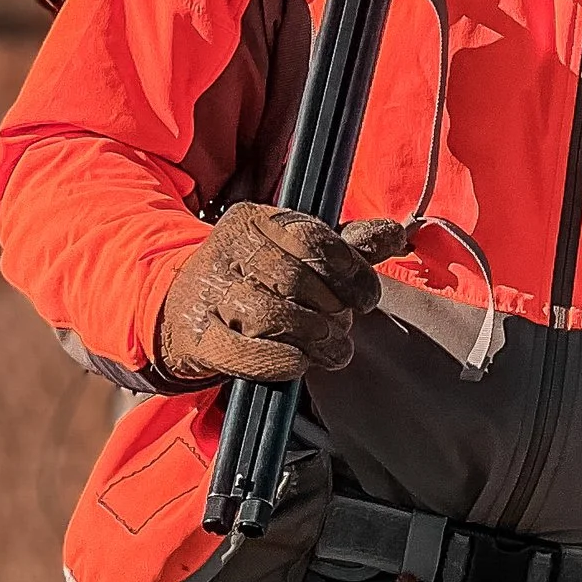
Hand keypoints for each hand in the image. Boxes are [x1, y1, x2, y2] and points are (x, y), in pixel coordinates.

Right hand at [151, 203, 402, 386]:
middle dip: (331, 308)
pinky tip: (300, 362)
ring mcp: (208, 294)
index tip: (365, 296)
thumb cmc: (256, 281)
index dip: (348, 270)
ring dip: (313, 336)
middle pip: (294, 278)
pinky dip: (282, 361)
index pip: (310, 238)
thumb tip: (394, 236)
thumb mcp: (299, 255)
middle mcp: (226, 250)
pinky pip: (245, 353)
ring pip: (269, 313)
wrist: (187, 312)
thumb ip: (348, 246)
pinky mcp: (199, 338)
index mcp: (253, 219)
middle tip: (344, 324)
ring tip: (332, 348)